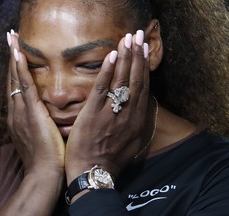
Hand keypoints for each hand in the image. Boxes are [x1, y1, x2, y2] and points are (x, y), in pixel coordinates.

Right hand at [6, 31, 64, 174]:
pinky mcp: (31, 112)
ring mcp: (21, 111)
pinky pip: (24, 85)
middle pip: (12, 80)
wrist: (44, 173)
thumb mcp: (41, 138)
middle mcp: (16, 112)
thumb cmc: (47, 158)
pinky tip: (18, 54)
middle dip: (12, 60)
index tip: (17, 57)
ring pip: (16, 79)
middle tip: (11, 40)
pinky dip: (20, 69)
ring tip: (12, 39)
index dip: (16, 72)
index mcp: (19, 119)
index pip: (16, 89)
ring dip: (14, 58)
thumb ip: (41, 124)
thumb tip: (47, 117)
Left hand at [65, 31, 152, 181]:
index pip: (143, 88)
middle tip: (138, 37)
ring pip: (122, 81)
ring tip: (128, 40)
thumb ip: (134, 124)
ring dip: (125, 58)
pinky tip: (111, 56)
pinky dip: (107, 72)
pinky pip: (102, 89)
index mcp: (137, 121)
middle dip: (138, 56)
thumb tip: (137, 108)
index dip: (144, 68)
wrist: (93, 173)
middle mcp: (128, 114)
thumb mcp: (131, 143)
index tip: (144, 51)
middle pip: (136, 80)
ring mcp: (111, 113)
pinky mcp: (94, 114)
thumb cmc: (111, 160)